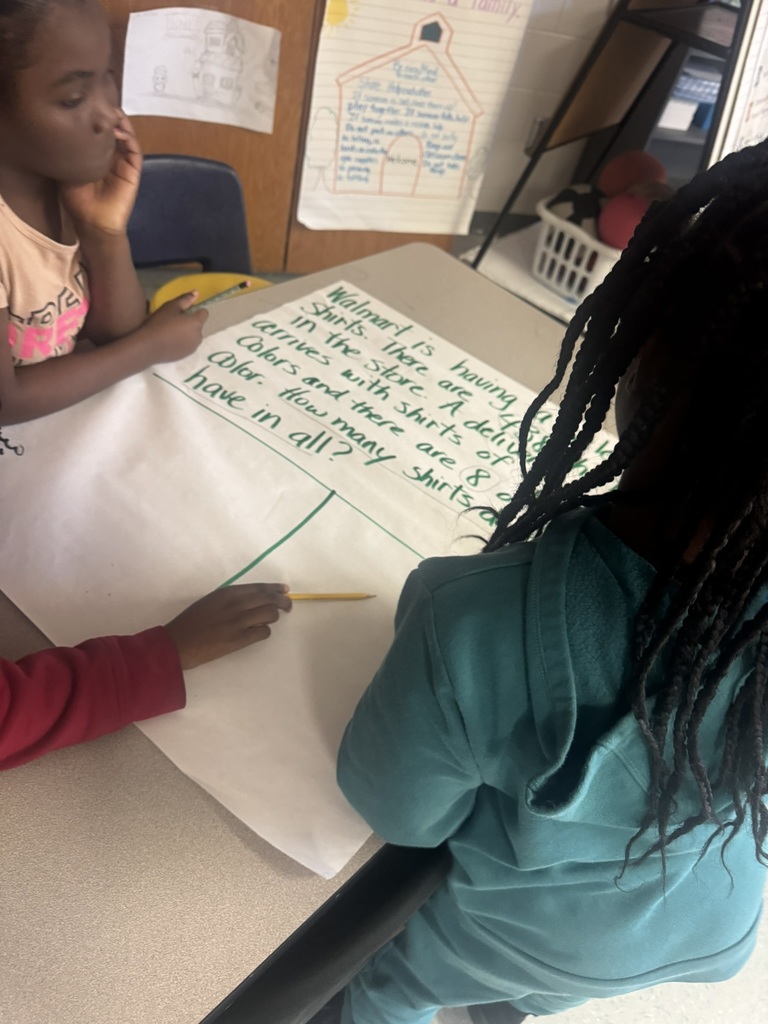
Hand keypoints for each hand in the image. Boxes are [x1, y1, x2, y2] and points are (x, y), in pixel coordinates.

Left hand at [61, 112, 141, 235]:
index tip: (87, 103)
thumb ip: (70, 149)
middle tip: (100, 101)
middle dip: (109, 114)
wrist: (92, 223)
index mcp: (96, 154)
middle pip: (115, 128)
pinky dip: (129, 138)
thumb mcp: (67, 168)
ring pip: (127, 135)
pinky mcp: (133, 171)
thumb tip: (66, 126)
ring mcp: (124, 163)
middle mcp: (112, 156)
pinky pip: (135, 150)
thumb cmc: (77, 199)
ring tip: (111, 112)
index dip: (96, 116)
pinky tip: (118, 131)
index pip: (99, 130)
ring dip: (121, 122)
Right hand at [139, 292, 208, 361]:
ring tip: (170, 332)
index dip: (194, 310)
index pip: (204, 313)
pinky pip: (188, 345)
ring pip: (193, 336)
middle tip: (173, 321)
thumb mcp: (170, 307)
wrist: (148, 347)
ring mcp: (193, 347)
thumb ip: (185, 299)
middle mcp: (199, 336)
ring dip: (187, 333)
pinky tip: (170, 341)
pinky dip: (182, 342)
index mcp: (196, 323)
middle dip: (190, 322)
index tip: (182, 312)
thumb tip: (197, 292)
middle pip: (198, 325)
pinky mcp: (186, 355)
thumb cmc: (159, 324)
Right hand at [164, 584, 291, 669]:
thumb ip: (231, 598)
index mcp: (228, 593)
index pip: (259, 588)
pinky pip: (263, 632)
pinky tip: (257, 633)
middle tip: (287, 607)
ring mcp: (239, 622)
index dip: (275, 588)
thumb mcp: (211, 601)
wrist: (179, 642)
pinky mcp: (239, 639)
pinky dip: (263, 631)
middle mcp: (236, 604)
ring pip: (270, 614)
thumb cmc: (192, 621)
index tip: (285, 590)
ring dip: (272, 618)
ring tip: (267, 621)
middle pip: (269, 599)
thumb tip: (253, 599)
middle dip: (283, 602)